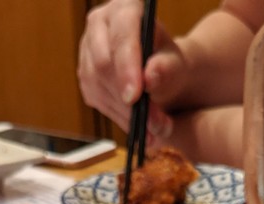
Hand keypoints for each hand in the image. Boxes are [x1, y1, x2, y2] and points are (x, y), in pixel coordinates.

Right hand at [77, 0, 181, 138]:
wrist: (162, 75)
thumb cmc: (169, 63)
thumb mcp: (176, 64)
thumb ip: (167, 68)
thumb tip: (150, 78)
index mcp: (125, 9)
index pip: (122, 35)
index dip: (126, 67)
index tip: (135, 97)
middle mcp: (100, 26)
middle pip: (103, 65)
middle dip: (127, 100)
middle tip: (151, 124)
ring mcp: (88, 52)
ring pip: (97, 87)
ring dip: (124, 114)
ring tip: (152, 131)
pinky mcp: (86, 77)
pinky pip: (97, 100)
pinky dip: (118, 118)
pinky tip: (136, 126)